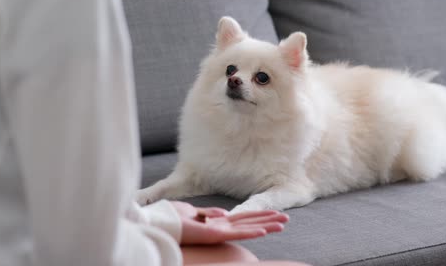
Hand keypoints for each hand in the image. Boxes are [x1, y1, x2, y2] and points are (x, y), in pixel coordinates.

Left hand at [170, 201, 288, 244]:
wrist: (158, 224)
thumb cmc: (171, 219)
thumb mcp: (192, 212)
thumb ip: (209, 213)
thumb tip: (224, 213)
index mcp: (216, 222)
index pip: (242, 218)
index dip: (258, 216)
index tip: (273, 213)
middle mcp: (220, 228)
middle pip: (250, 223)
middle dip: (268, 221)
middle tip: (286, 219)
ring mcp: (218, 232)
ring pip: (247, 229)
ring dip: (266, 226)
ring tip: (283, 224)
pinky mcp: (213, 234)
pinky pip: (235, 233)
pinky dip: (250, 232)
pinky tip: (264, 231)